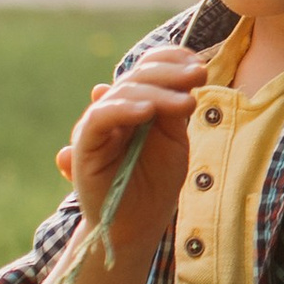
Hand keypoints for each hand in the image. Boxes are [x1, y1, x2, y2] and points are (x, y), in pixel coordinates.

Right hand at [57, 49, 208, 265]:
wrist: (137, 225)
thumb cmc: (157, 183)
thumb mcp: (174, 140)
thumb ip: (175, 109)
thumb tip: (182, 71)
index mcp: (136, 102)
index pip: (146, 67)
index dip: (170, 59)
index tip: (199, 63)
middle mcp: (114, 109)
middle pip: (137, 76)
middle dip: (171, 73)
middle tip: (199, 75)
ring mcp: (98, 125)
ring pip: (122, 93)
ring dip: (157, 92)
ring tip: (187, 102)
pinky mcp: (84, 145)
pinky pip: (99, 119)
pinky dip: (122, 109)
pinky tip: (146, 111)